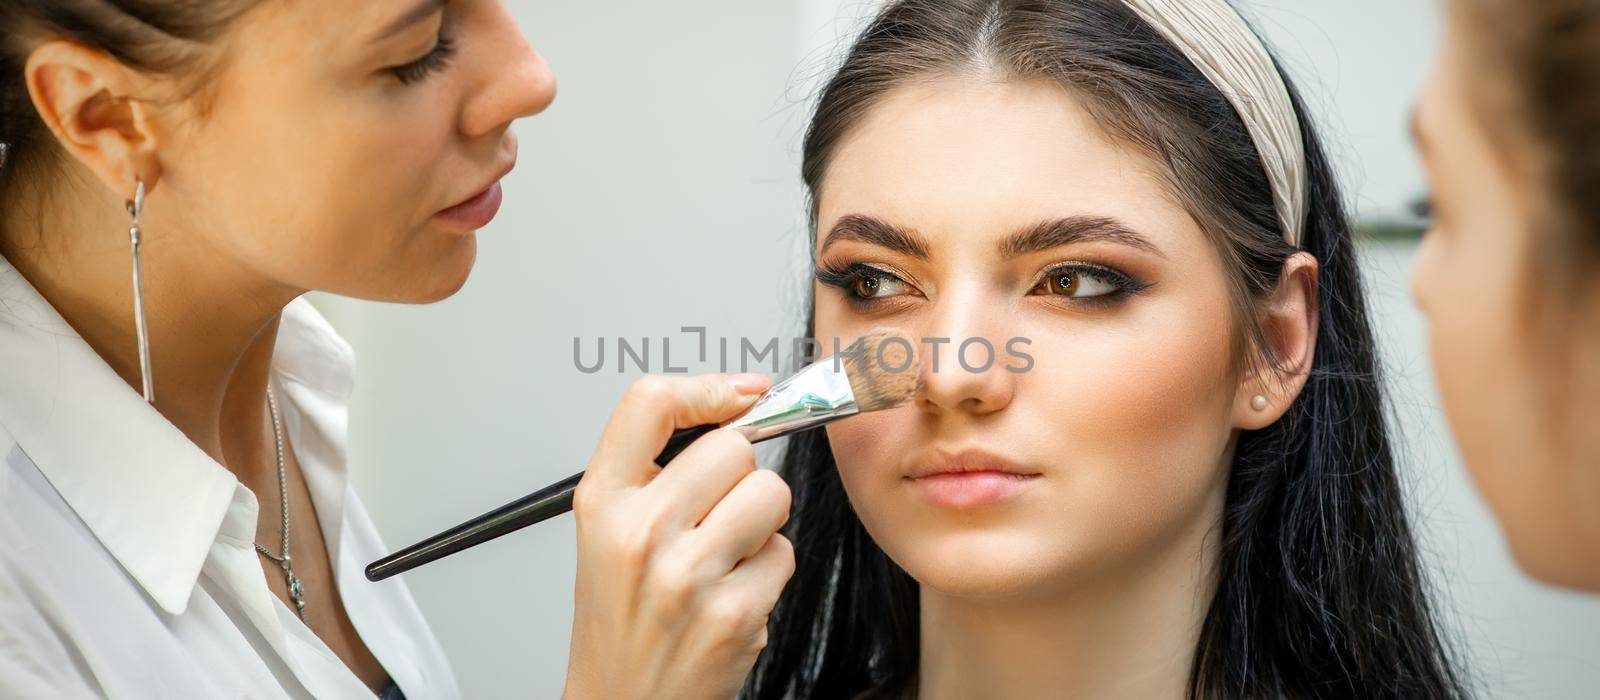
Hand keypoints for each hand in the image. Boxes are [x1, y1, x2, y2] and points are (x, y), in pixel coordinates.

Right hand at [563, 374, 795, 699]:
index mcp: (602, 503)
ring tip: (724, 554)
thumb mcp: (607, 531)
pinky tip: (731, 594)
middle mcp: (640, 534)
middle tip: (717, 511)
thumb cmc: (620, 618)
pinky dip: (768, 572)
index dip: (708, 388)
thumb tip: (738, 402)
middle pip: (734, 447)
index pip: (650, 404)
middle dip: (740, 475)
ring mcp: (688, 575)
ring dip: (761, 522)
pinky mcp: (733, 614)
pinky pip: (783, 554)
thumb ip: (656, 468)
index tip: (740, 395)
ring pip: (771, 494)